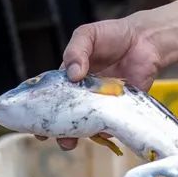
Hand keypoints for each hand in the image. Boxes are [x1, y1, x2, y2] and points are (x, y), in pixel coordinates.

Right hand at [50, 17, 162, 150]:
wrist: (145, 40)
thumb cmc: (112, 35)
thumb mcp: (87, 35)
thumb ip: (76, 51)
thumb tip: (72, 74)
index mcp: (69, 77)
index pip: (50, 97)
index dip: (40, 110)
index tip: (32, 122)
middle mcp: (83, 93)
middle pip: (66, 116)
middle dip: (56, 129)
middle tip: (50, 137)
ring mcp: (101, 102)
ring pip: (86, 125)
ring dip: (77, 134)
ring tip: (70, 141)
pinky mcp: (120, 108)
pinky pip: (109, 125)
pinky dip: (103, 131)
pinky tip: (99, 132)